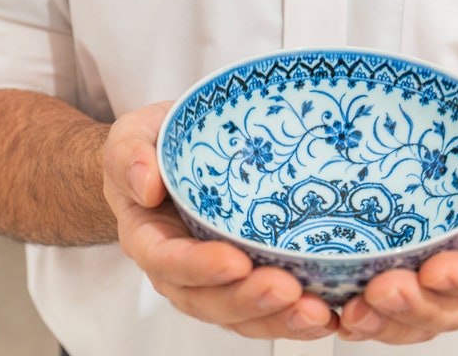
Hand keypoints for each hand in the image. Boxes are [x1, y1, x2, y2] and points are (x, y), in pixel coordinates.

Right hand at [102, 102, 337, 339]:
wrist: (174, 160)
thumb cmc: (155, 149)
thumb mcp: (134, 137)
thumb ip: (130, 155)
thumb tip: (146, 183)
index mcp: (149, 237)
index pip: (167, 260)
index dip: (199, 267)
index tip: (235, 262)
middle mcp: (180, 269)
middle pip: (208, 300)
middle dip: (249, 300)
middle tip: (288, 289)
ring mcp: (214, 280)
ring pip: (241, 316)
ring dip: (278, 320)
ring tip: (316, 313)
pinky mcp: (246, 281)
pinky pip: (265, 311)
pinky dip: (294, 319)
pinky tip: (328, 316)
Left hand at [337, 112, 457, 343]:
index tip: (434, 272)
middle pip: (457, 307)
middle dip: (417, 305)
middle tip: (378, 291)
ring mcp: (452, 288)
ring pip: (426, 321)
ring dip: (390, 323)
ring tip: (355, 312)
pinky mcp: (422, 289)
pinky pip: (401, 318)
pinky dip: (374, 324)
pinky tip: (345, 319)